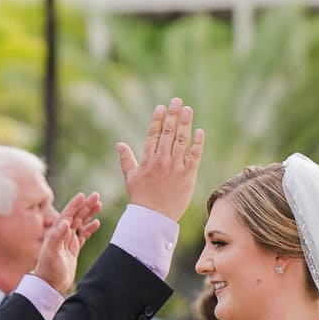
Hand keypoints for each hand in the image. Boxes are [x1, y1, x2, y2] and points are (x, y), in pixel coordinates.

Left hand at [31, 192, 103, 294]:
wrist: (50, 285)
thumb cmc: (48, 269)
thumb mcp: (51, 253)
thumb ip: (57, 237)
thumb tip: (66, 222)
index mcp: (57, 232)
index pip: (67, 214)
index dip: (75, 204)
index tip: (84, 195)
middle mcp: (62, 234)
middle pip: (76, 216)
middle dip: (86, 205)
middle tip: (96, 195)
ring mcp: (68, 241)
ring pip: (80, 223)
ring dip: (89, 214)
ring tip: (99, 205)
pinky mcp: (73, 249)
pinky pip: (83, 235)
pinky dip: (89, 228)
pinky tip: (96, 223)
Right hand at [117, 97, 204, 220]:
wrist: (154, 218)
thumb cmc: (141, 199)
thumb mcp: (130, 178)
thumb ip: (126, 159)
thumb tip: (119, 144)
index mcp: (147, 160)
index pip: (153, 134)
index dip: (157, 119)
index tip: (161, 107)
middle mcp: (161, 160)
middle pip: (168, 133)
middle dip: (172, 115)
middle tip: (177, 101)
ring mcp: (175, 167)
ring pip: (181, 140)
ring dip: (185, 123)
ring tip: (187, 109)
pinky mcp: (188, 176)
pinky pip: (194, 156)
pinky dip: (197, 143)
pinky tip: (199, 131)